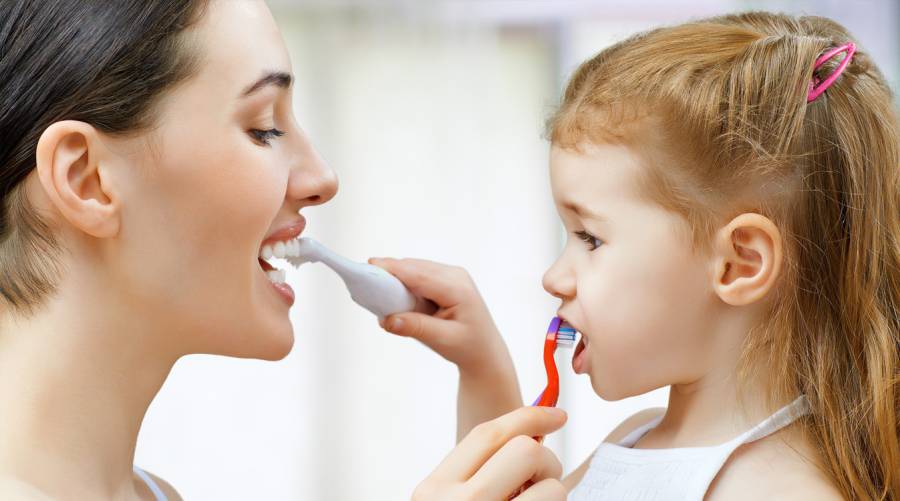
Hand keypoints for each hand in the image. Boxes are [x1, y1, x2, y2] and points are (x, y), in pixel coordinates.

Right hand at [367, 258, 510, 376]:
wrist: (485, 352)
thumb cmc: (468, 347)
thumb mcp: (442, 340)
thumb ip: (416, 327)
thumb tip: (387, 319)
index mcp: (457, 288)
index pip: (419, 274)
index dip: (393, 269)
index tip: (369, 266)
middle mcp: (455, 276)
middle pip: (414, 268)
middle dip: (389, 273)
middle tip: (363, 280)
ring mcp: (451, 275)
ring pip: (415, 269)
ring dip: (395, 278)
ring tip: (374, 288)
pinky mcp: (444, 280)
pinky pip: (418, 275)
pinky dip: (403, 282)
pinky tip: (391, 293)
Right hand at [412, 406, 567, 500]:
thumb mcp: (448, 500)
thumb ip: (475, 474)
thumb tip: (528, 443)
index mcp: (434, 488)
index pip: (488, 434)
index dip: (529, 417)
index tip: (556, 415)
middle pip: (525, 451)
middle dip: (545, 461)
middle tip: (543, 481)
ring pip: (553, 487)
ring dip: (553, 493)